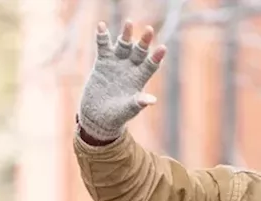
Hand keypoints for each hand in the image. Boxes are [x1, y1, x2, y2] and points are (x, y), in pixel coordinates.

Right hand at [77, 20, 167, 141]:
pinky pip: (103, 46)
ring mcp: (117, 63)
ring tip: (129, 23)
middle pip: (139, 51)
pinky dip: (102, 37)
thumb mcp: (128, 110)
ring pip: (124, 45)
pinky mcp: (103, 62)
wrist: (97, 117)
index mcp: (140, 79)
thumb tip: (152, 101)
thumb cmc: (116, 117)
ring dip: (126, 34)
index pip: (151, 65)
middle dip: (144, 41)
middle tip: (150, 30)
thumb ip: (138, 103)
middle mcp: (130, 68)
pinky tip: (101, 26)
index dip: (156, 57)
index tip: (163, 48)